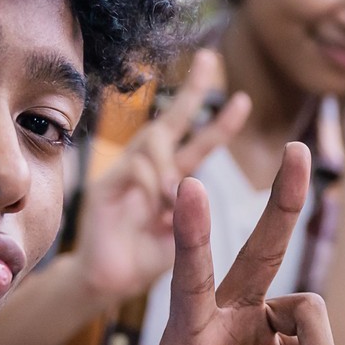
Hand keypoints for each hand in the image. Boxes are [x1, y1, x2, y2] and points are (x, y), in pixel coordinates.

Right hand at [70, 52, 249, 305]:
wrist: (103, 287)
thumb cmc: (142, 262)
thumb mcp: (179, 236)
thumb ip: (187, 209)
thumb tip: (186, 182)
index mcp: (169, 182)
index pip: (196, 142)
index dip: (218, 122)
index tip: (242, 99)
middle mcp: (147, 171)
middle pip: (172, 121)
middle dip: (192, 90)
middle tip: (209, 58)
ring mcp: (124, 175)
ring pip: (154, 141)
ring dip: (170, 165)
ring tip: (170, 198)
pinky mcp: (104, 188)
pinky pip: (135, 167)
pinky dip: (151, 182)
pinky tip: (154, 203)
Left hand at [97, 141, 343, 344]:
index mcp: (186, 338)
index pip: (189, 279)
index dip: (193, 235)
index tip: (190, 184)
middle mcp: (219, 318)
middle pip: (260, 252)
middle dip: (282, 204)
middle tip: (299, 149)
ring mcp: (246, 325)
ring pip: (306, 309)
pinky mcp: (266, 341)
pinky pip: (311, 341)